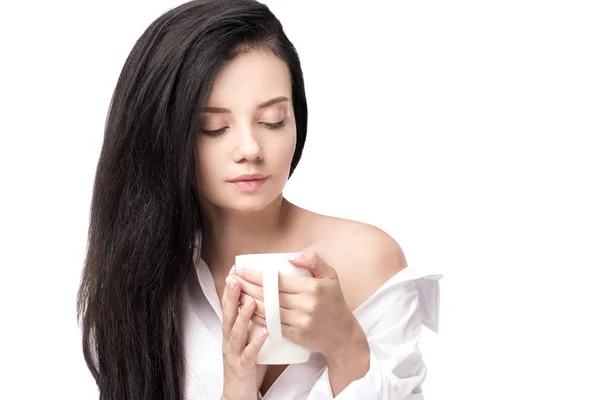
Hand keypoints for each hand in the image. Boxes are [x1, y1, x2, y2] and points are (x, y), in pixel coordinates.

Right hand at [221, 266, 267, 399]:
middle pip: (227, 315)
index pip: (229, 306)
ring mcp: (234, 354)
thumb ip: (255, 321)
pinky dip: (256, 344)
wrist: (239, 396)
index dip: (231, 289)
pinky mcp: (242, 368)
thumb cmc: (248, 366)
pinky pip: (249, 355)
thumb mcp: (248, 339)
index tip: (235, 270)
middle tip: (235, 278)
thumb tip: (266, 301)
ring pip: (236, 332)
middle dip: (231, 296)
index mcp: (231, 332)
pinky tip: (264, 333)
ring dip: (243, 316)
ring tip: (252, 301)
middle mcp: (229, 341)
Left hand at [235, 251, 362, 359]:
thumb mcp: (330, 275)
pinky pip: (270, 324)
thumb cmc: (334, 301)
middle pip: (269, 294)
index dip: (257, 275)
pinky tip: (245, 309)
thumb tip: (290, 257)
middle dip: (247, 286)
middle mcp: (305, 305)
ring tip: (234, 292)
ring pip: (267, 310)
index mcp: (312, 288)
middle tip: (233, 279)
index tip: (242, 270)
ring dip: (247, 301)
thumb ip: (313, 260)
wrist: (342, 335)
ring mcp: (299, 322)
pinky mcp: (295, 335)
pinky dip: (255, 316)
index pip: (277, 280)